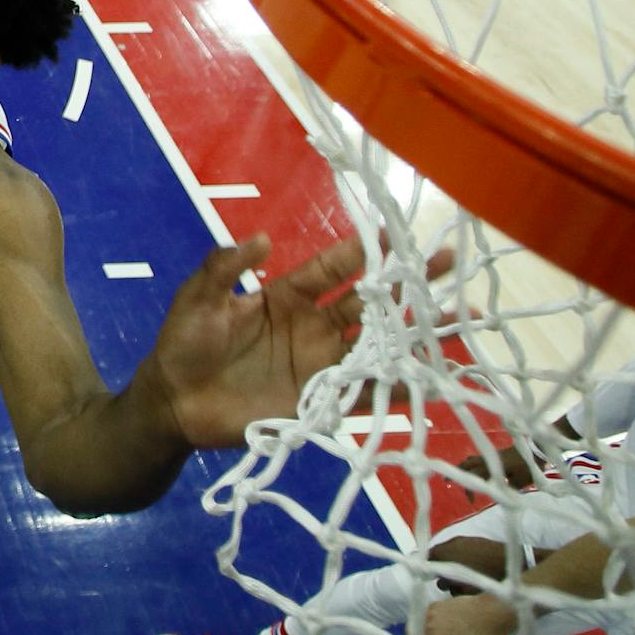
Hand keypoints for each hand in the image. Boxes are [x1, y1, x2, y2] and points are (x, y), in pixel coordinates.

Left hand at [146, 234, 456, 447]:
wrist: (174, 403)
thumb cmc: (184, 345)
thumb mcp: (198, 298)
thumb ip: (224, 267)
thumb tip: (261, 237)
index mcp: (287, 296)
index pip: (335, 267)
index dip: (365, 250)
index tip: (399, 232)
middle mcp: (314, 326)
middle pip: (370, 300)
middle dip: (409, 282)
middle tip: (450, 261)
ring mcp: (321, 363)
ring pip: (378, 343)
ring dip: (416, 333)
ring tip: (461, 321)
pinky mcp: (319, 400)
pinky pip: (364, 393)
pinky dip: (397, 390)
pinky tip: (431, 382)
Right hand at [457, 443, 539, 497]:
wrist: (536, 452)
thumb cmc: (528, 468)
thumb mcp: (519, 483)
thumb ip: (505, 490)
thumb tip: (496, 498)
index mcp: (491, 467)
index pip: (474, 477)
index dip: (470, 490)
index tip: (471, 501)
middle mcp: (487, 460)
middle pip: (466, 464)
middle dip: (456, 473)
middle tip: (447, 482)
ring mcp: (490, 456)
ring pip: (470, 460)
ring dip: (462, 467)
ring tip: (457, 476)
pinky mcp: (494, 455)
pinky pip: (476, 458)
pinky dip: (470, 464)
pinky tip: (472, 470)